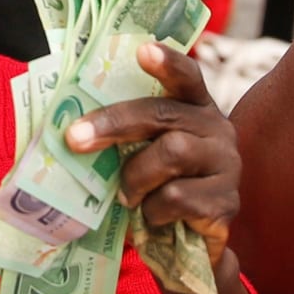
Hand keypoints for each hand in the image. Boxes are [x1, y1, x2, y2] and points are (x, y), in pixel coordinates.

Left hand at [66, 44, 240, 265]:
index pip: (186, 76)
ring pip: (172, 153)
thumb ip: (122, 134)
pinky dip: (154, 210)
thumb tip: (66, 128)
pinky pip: (178, 198)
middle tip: (74, 138)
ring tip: (127, 196)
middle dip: (113, 123)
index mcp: (193, 106)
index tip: (143, 49)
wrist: (189, 244)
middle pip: (164, 114)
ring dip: (136, 177)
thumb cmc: (155, 186)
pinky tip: (156, 217)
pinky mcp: (227, 201)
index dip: (167, 62)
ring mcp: (227, 163)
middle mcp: (216, 127)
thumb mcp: (140, 152)